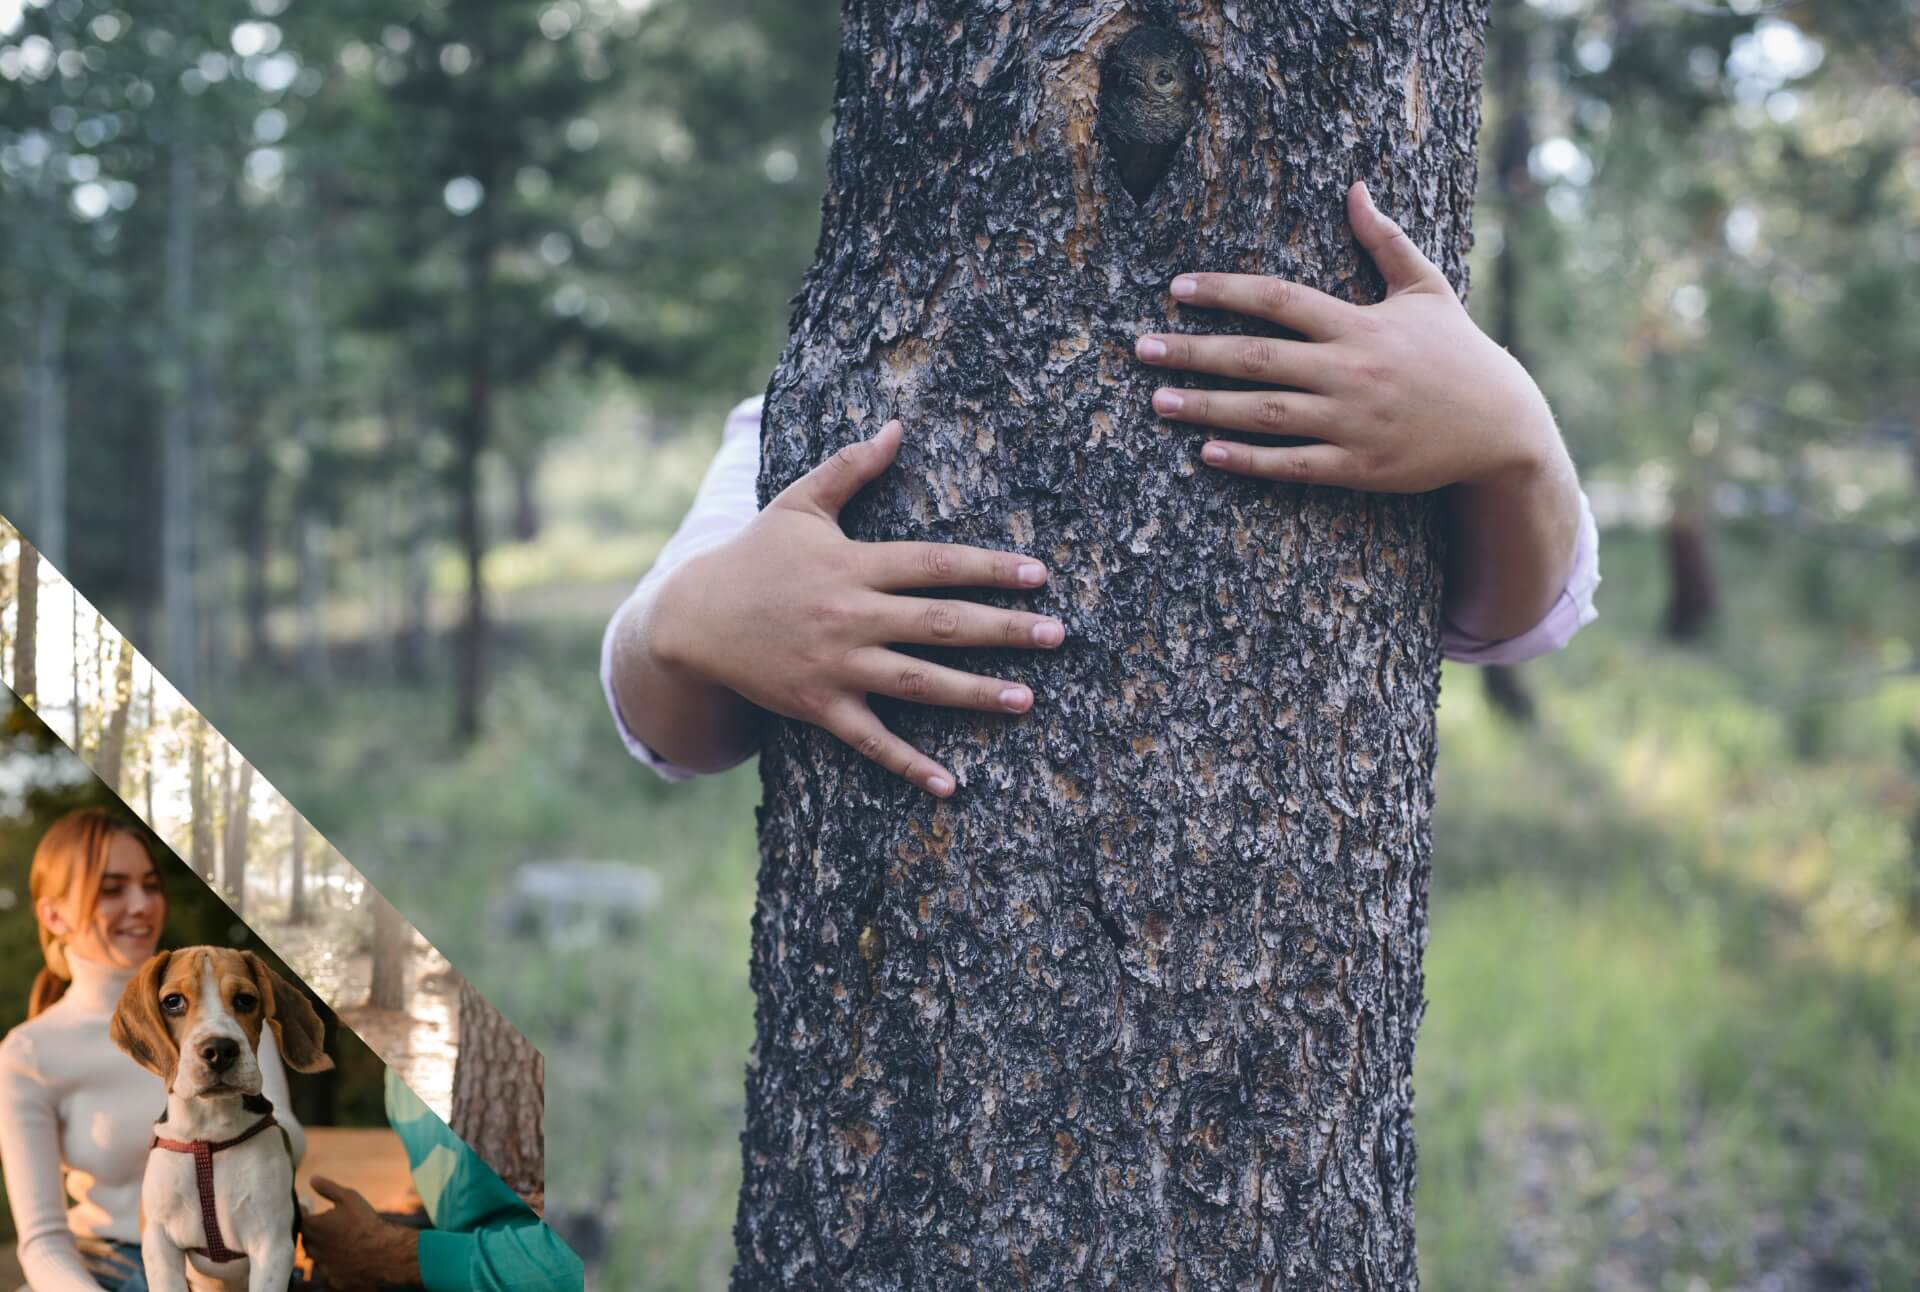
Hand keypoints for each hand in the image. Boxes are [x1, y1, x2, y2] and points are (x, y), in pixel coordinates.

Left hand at [302, 1176, 422, 1290]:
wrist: (384, 1252)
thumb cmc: (365, 1222)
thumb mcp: (348, 1197)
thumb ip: (328, 1188)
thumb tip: (312, 1179)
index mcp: (312, 1227)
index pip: (298, 1219)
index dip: (304, 1213)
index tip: (310, 1209)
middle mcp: (312, 1249)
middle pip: (306, 1239)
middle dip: (314, 1232)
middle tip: (329, 1225)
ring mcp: (322, 1267)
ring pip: (317, 1256)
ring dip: (324, 1248)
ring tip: (342, 1240)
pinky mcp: (333, 1280)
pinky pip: (330, 1270)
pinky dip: (336, 1263)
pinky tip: (350, 1256)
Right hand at [651, 419, 1064, 797]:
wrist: (691, 620)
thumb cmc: (754, 556)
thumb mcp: (798, 503)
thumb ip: (850, 468)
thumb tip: (897, 427)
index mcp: (854, 564)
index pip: (935, 564)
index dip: (989, 568)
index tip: (1038, 575)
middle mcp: (851, 616)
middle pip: (940, 623)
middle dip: (1004, 630)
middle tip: (1058, 635)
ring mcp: (836, 666)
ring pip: (918, 682)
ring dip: (975, 693)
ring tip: (1026, 698)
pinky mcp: (820, 706)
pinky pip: (871, 742)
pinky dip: (909, 765)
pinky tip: (951, 785)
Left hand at [1135, 179, 1559, 492]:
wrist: (1503, 427)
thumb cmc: (1457, 352)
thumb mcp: (1427, 288)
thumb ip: (1384, 241)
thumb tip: (1355, 188)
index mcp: (1359, 325)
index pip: (1278, 299)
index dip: (1224, 291)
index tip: (1176, 289)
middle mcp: (1350, 372)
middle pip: (1257, 358)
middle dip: (1195, 351)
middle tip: (1141, 348)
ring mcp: (1351, 422)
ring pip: (1264, 414)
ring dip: (1207, 407)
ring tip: (1159, 400)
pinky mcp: (1357, 467)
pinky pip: (1291, 465)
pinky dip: (1248, 460)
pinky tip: (1207, 453)